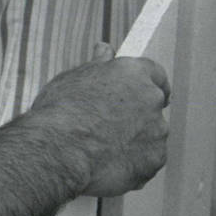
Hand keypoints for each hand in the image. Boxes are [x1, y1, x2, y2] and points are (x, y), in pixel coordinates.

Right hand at [25, 46, 169, 197]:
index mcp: (134, 73)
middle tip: (109, 126)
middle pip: (152, 107)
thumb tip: (104, 50)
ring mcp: (157, 131)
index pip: (155, 73)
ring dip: (134, 142)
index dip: (147, 84)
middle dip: (136, 116)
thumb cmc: (60, 113)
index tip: (140, 93)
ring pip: (150, 137)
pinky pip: (146, 162)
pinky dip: (132, 165)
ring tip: (101, 149)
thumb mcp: (73, 78)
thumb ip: (98, 64)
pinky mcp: (155, 160)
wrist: (59, 153)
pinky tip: (106, 164)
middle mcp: (151, 99)